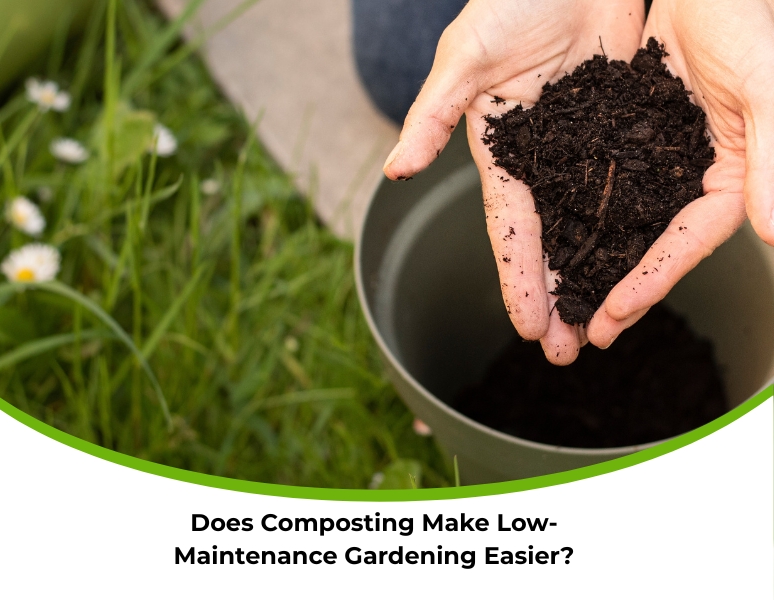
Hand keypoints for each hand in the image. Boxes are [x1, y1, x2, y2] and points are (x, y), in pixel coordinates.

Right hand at [383, 0, 644, 364]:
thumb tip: (396, 171)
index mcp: (501, 153)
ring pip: (588, 226)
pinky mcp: (617, 130)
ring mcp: (581, 150)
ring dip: (593, 276)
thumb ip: (432, 115)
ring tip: (602, 327)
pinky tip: (638, 265)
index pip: (510, 229)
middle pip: (549, 243)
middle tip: (566, 353)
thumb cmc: (510, 0)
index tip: (530, 329)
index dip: (519, 279)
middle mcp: (540, 161)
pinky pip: (626, 187)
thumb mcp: (464, 58)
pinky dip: (631, 229)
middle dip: (555, 298)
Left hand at [587, 0, 773, 347]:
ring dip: (595, 263)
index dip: (651, 280)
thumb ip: (773, 160)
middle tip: (581, 336)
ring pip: (623, 224)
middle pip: (652, 245)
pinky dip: (583, 216)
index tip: (613, 316)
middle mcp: (694, 176)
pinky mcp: (631, 138)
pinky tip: (556, 243)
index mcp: (732, 175)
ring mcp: (660, 160)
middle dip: (617, 291)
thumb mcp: (765, 87)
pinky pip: (603, 186)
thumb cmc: (749, 18)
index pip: (688, 242)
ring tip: (561, 306)